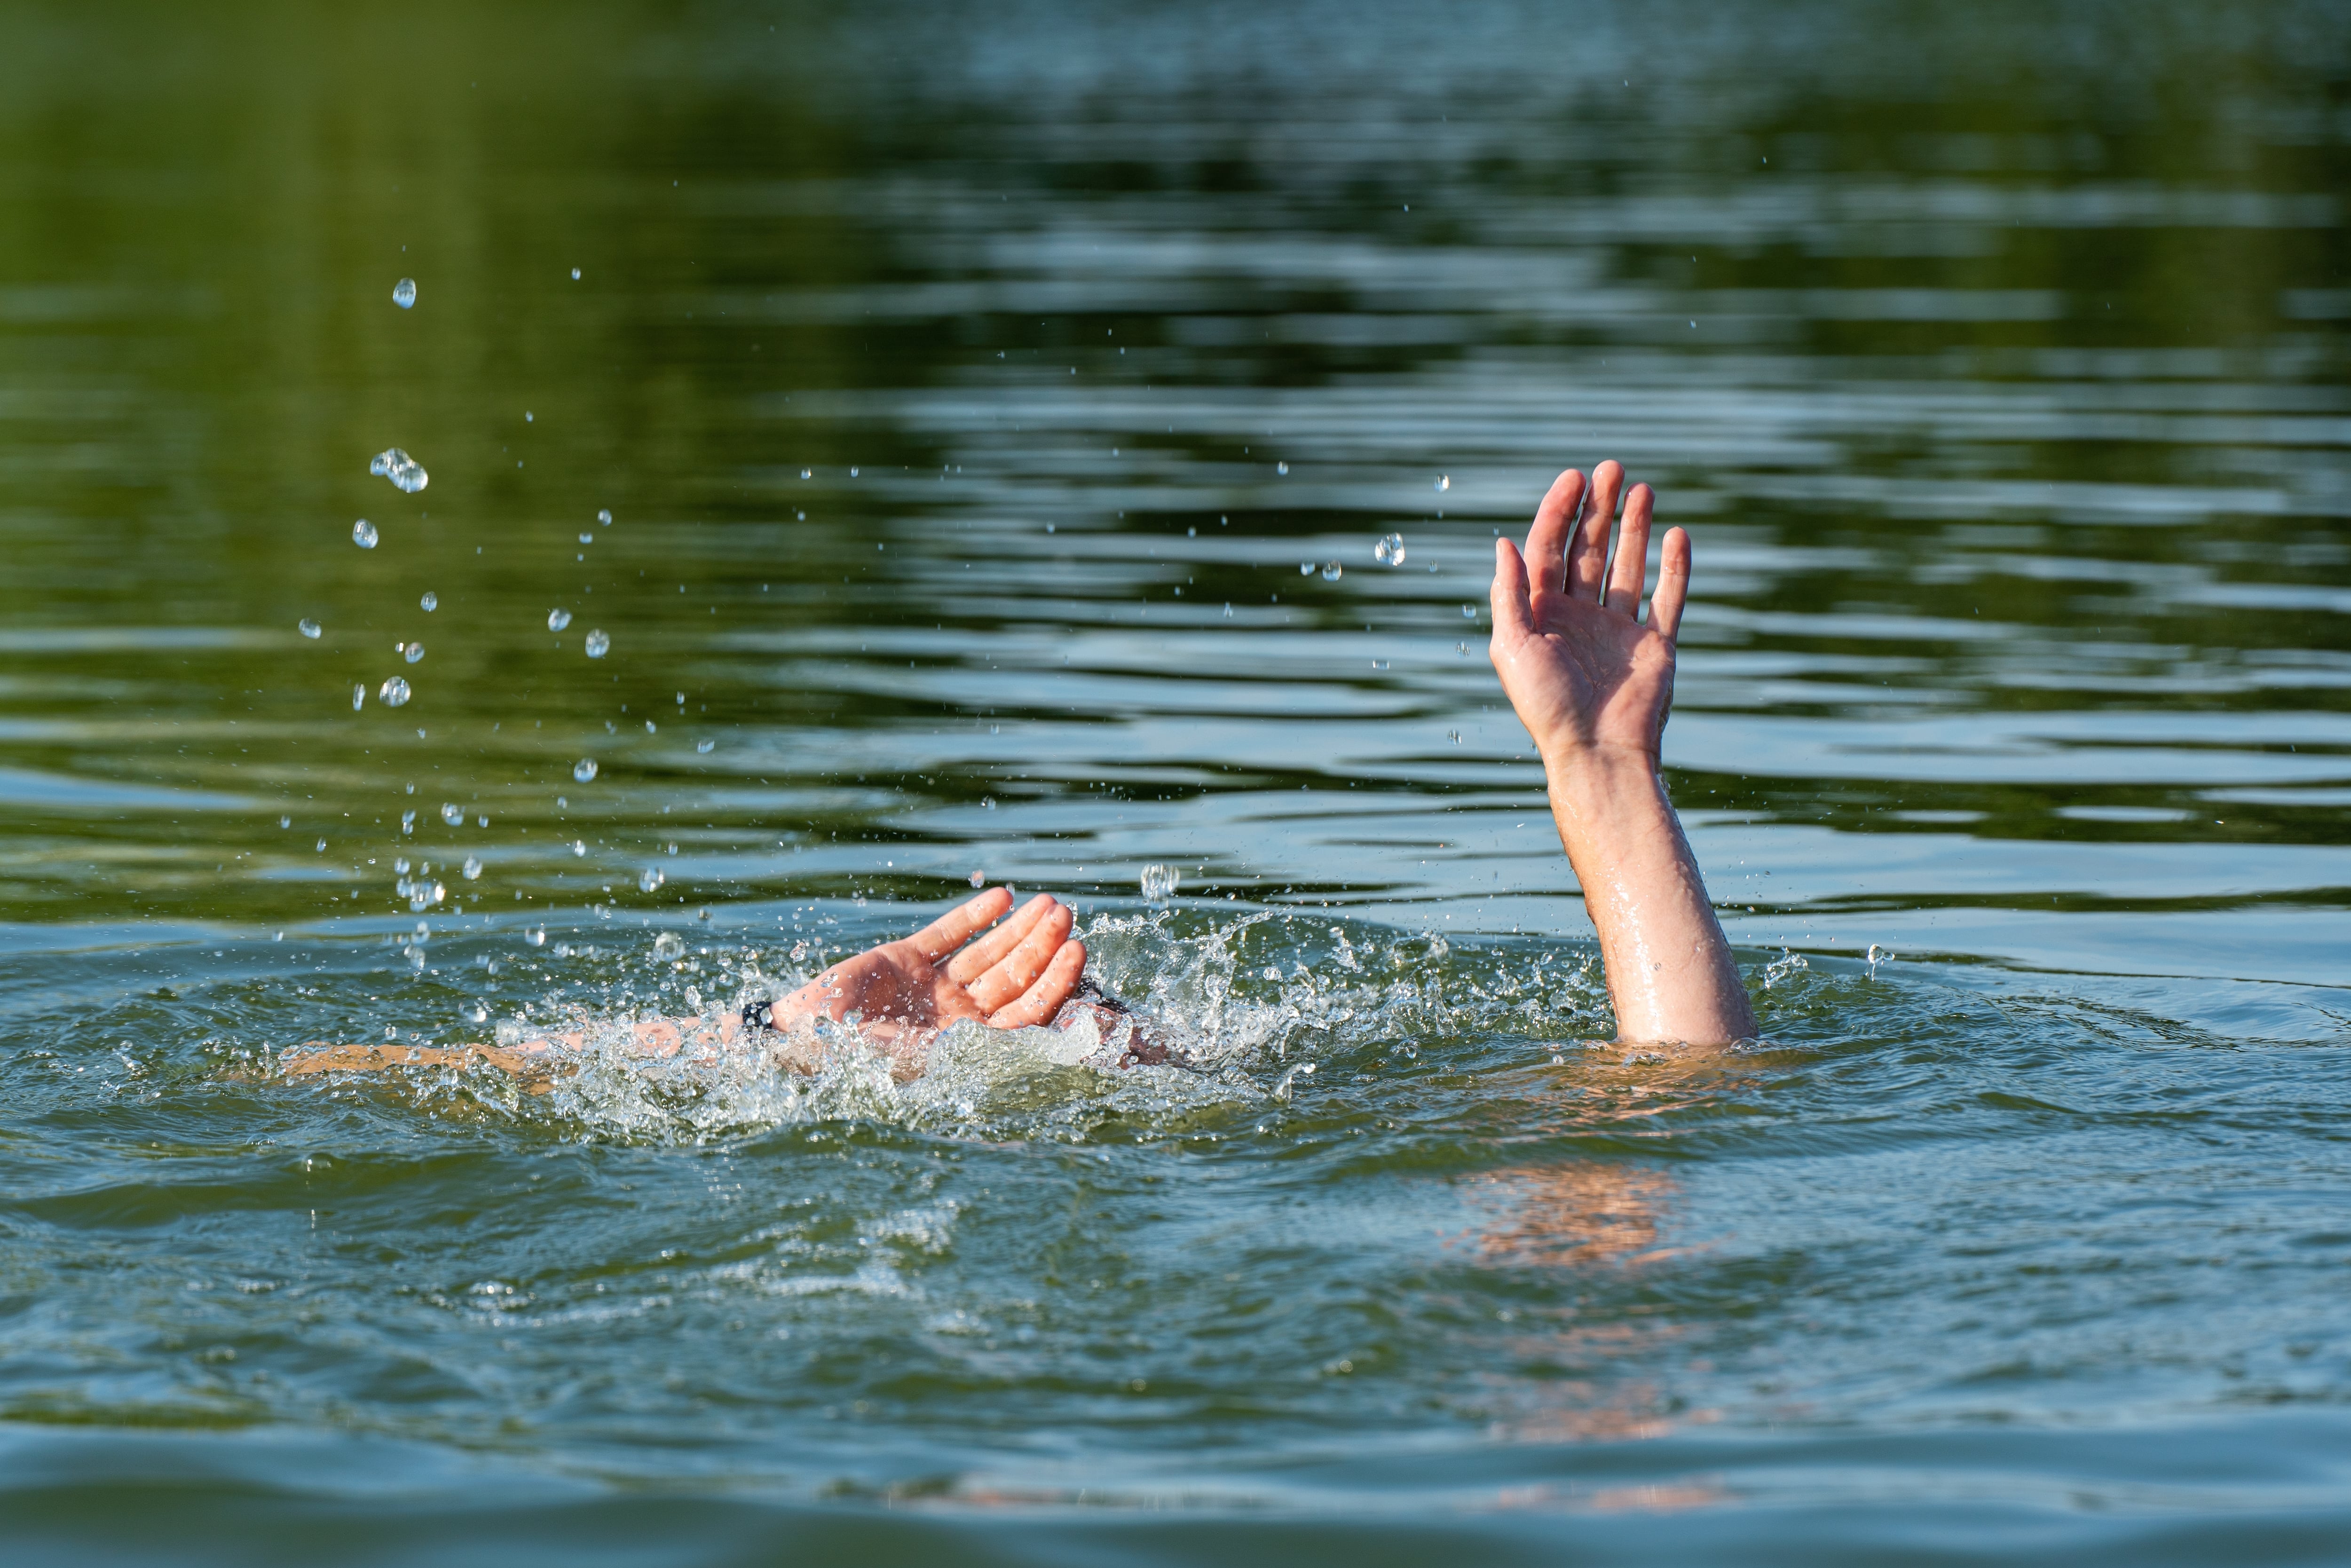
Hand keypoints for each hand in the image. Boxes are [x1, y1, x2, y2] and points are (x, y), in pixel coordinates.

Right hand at [771, 888, 1085, 1046]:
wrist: (799, 1038)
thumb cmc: (854, 1060)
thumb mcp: (916, 1059)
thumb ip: (969, 1048)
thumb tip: (1035, 1043)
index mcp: (967, 1047)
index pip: (1025, 1014)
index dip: (1054, 983)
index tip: (1077, 951)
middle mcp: (957, 1017)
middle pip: (1013, 977)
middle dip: (1041, 946)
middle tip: (1066, 914)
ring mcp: (933, 987)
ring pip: (989, 953)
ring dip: (1018, 928)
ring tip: (1047, 902)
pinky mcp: (905, 960)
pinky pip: (949, 935)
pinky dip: (974, 916)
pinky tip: (1002, 897)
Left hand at [1489, 461, 1689, 767]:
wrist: (1596, 752)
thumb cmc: (1547, 706)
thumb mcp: (1513, 647)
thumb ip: (1509, 594)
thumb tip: (1504, 543)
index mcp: (1542, 614)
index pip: (1550, 549)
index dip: (1561, 511)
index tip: (1575, 477)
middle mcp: (1579, 617)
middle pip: (1589, 549)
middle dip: (1599, 508)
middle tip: (1612, 468)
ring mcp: (1619, 629)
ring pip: (1628, 565)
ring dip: (1635, 527)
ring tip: (1643, 489)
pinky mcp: (1655, 645)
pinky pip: (1668, 597)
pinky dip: (1675, 567)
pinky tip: (1677, 535)